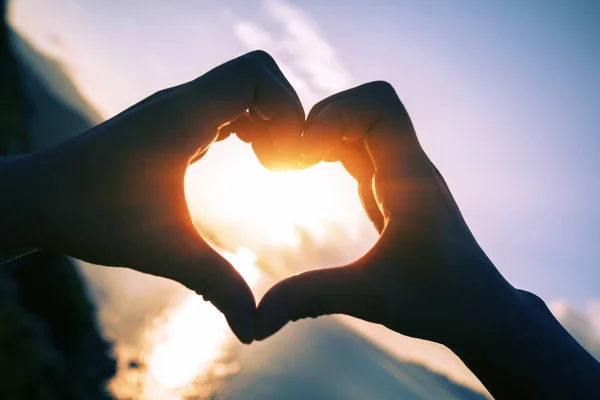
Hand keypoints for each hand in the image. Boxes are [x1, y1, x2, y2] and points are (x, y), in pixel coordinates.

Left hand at [9, 51, 304, 343]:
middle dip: (286, 117)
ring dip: (269, 120)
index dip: (288, 111)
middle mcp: (182, 102)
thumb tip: (255, 331)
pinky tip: (249, 159)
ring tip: (272, 165)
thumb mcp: (164, 253)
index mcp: (183, 116)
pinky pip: (226, 104)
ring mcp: (177, 108)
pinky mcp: (172, 121)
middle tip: (285, 167)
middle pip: (259, 76)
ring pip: (243, 88)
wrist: (38, 200)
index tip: (284, 164)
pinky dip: (250, 124)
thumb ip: (216, 287)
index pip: (256, 74)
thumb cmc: (91, 217)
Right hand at [255, 81, 520, 347]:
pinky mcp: (393, 188)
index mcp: (410, 179)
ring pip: (362, 123)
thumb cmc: (440, 301)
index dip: (334, 114)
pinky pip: (360, 148)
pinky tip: (309, 172)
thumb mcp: (370, 298)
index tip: (303, 153)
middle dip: (322, 118)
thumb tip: (255, 324)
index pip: (380, 106)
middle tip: (291, 157)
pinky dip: (330, 148)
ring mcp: (402, 175)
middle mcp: (409, 167)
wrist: (480, 309)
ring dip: (325, 132)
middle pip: (367, 103)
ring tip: (294, 164)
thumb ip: (310, 300)